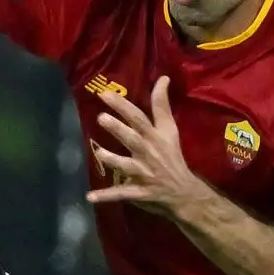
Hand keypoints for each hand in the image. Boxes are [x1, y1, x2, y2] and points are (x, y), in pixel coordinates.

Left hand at [88, 77, 212, 216]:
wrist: (183, 191)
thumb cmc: (172, 157)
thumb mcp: (170, 130)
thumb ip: (162, 105)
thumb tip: (162, 78)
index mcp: (155, 136)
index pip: (139, 117)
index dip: (124, 105)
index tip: (105, 93)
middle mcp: (148, 152)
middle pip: (133, 138)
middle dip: (118, 129)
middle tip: (101, 118)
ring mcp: (143, 173)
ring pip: (126, 165)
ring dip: (112, 160)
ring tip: (98, 153)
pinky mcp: (138, 191)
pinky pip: (121, 193)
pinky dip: (106, 196)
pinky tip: (90, 196)